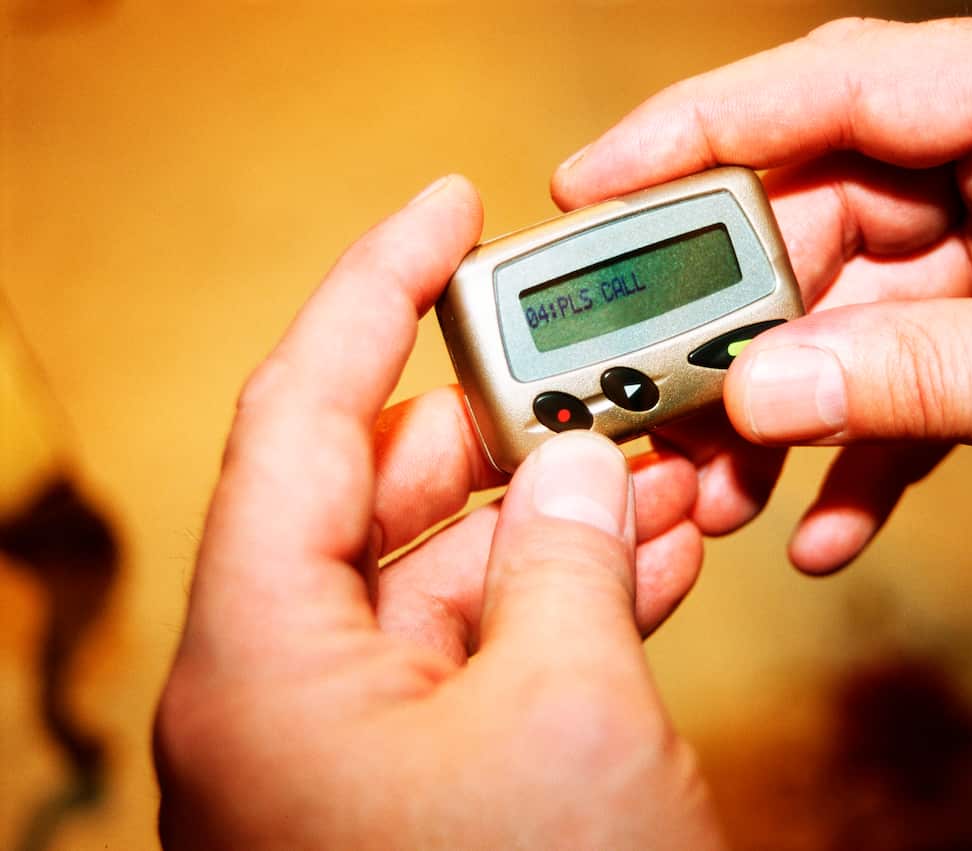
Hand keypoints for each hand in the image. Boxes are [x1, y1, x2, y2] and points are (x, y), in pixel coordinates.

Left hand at [154, 177, 723, 848]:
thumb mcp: (564, 711)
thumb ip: (572, 557)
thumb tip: (587, 465)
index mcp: (266, 657)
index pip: (304, 414)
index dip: (374, 290)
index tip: (447, 208)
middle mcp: (295, 689)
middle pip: (384, 489)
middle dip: (501, 418)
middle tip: (588, 360)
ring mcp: (369, 741)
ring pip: (460, 572)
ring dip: (562, 509)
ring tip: (658, 455)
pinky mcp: (443, 783)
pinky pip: (500, 648)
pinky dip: (576, 593)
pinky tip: (657, 551)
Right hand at [552, 16, 971, 570]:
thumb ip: (931, 377)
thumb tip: (765, 392)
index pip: (849, 83)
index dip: (706, 124)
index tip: (595, 180)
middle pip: (835, 206)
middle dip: (742, 313)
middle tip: (659, 390)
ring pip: (864, 306)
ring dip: (794, 403)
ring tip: (729, 488)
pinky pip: (921, 376)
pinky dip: (872, 448)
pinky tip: (830, 523)